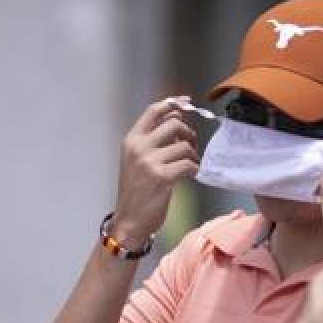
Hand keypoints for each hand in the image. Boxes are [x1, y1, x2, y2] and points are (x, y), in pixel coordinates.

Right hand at [111, 98, 199, 242]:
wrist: (129, 221)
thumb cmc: (135, 193)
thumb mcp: (136, 161)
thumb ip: (152, 142)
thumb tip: (178, 124)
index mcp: (131, 140)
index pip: (153, 111)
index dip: (173, 103)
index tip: (187, 102)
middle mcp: (138, 147)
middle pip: (173, 123)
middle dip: (188, 132)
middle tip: (191, 145)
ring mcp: (149, 162)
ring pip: (184, 146)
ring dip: (193, 155)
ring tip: (190, 164)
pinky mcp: (162, 177)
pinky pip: (188, 165)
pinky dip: (194, 169)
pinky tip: (190, 175)